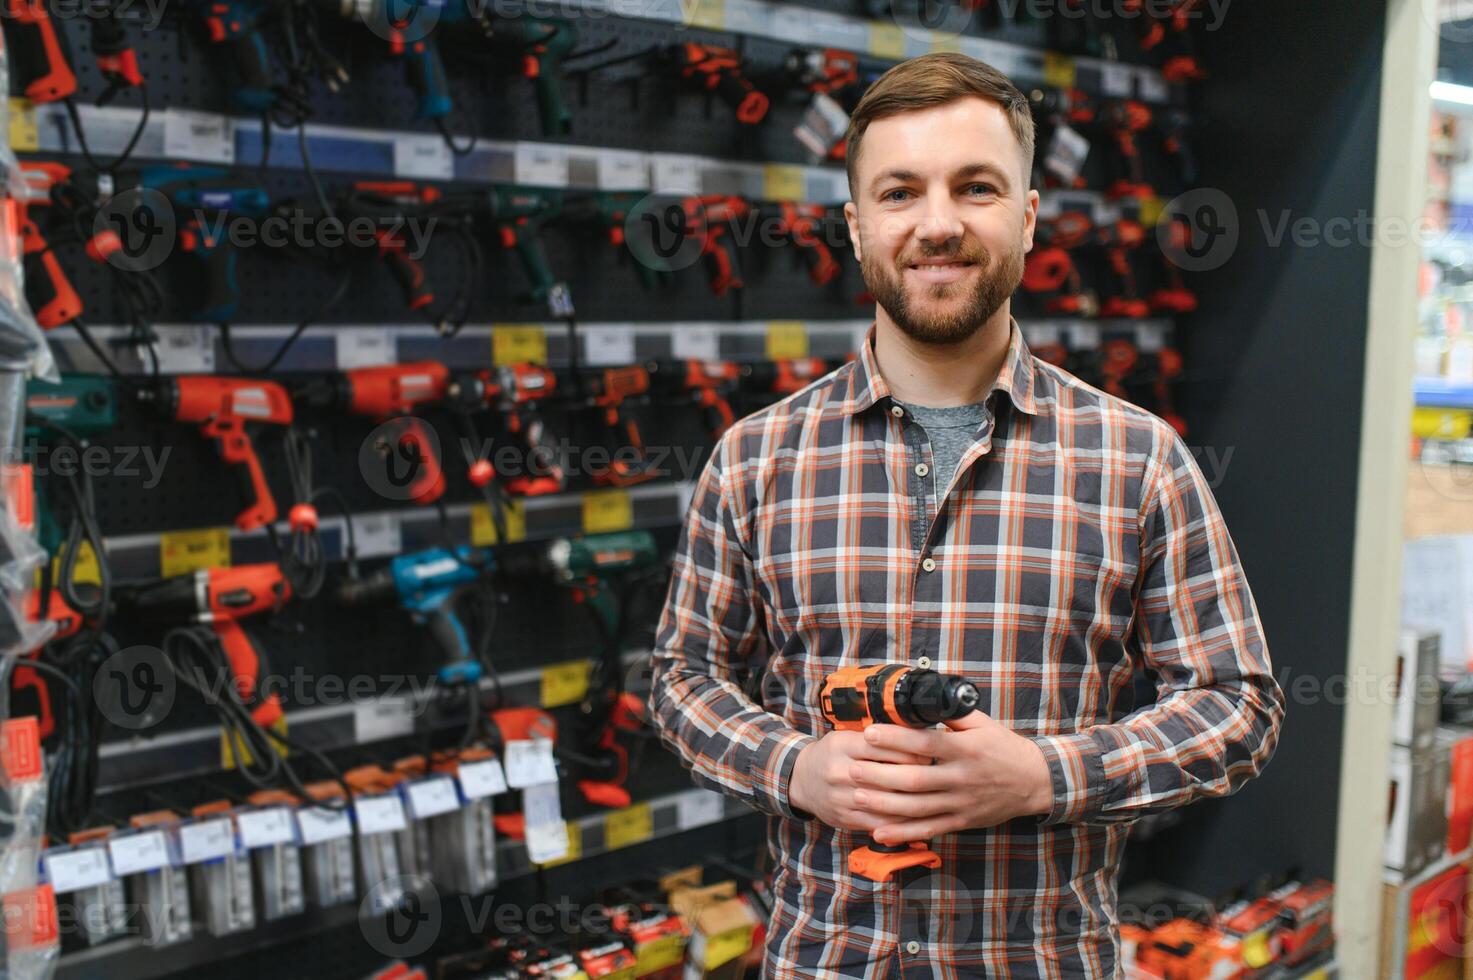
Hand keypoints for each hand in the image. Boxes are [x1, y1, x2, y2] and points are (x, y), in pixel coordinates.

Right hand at [788, 731, 932, 832]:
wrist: (801, 780)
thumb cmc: (832, 754)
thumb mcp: (844, 735)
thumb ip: (874, 737)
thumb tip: (913, 732)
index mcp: (841, 745)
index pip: (882, 745)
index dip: (909, 748)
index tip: (929, 751)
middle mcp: (838, 771)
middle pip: (886, 774)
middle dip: (915, 774)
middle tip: (935, 773)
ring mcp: (840, 797)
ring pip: (885, 801)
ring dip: (911, 799)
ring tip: (931, 794)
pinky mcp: (844, 818)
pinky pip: (879, 822)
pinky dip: (900, 820)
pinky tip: (916, 815)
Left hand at [849, 712, 1053, 844]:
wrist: (1034, 781)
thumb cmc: (1003, 747)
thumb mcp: (982, 723)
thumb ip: (951, 713)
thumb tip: (922, 698)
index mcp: (965, 749)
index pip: (925, 743)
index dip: (895, 739)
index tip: (869, 733)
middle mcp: (962, 777)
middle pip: (916, 779)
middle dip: (881, 776)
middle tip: (853, 770)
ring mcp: (961, 803)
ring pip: (918, 808)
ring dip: (885, 805)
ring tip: (857, 797)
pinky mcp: (962, 822)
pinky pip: (929, 829)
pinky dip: (904, 833)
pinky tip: (880, 832)